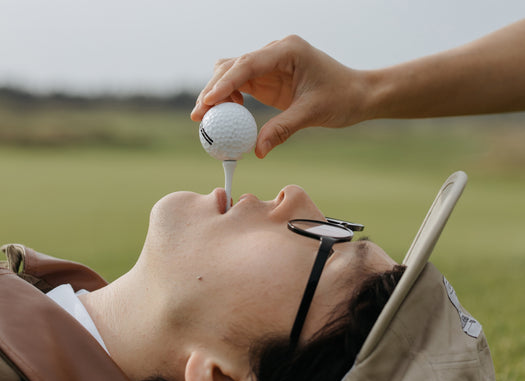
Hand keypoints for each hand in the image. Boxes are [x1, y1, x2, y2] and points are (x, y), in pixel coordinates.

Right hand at [191, 35, 368, 157]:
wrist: (357, 95)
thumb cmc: (341, 97)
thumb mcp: (311, 113)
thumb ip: (282, 129)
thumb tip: (258, 151)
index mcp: (287, 51)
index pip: (248, 63)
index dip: (224, 82)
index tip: (207, 102)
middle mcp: (275, 53)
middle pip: (233, 66)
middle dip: (213, 89)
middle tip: (199, 117)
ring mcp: (271, 65)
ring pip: (233, 74)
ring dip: (218, 94)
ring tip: (208, 120)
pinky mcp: (270, 79)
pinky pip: (242, 86)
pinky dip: (230, 100)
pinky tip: (227, 118)